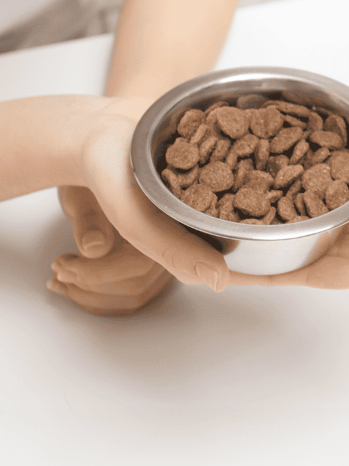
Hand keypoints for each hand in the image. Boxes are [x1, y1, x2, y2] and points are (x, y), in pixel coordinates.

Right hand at [49, 97, 348, 311]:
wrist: (105, 131)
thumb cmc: (112, 176)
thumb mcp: (137, 215)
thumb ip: (174, 252)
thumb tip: (220, 284)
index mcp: (214, 249)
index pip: (275, 270)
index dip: (317, 273)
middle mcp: (235, 227)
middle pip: (298, 245)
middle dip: (343, 247)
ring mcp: (242, 196)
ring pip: (300, 213)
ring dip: (339, 218)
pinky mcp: (245, 165)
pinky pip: (287, 176)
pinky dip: (316, 179)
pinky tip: (343, 179)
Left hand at [50, 186, 173, 315]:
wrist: (104, 167)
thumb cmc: (94, 175)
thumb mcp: (85, 195)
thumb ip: (90, 221)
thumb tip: (94, 248)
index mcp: (162, 220)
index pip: (137, 265)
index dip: (98, 274)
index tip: (65, 266)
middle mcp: (172, 241)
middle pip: (136, 286)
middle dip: (90, 286)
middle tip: (58, 270)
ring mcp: (165, 256)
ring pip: (133, 296)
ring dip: (91, 296)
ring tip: (61, 278)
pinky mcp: (154, 267)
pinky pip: (132, 296)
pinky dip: (99, 298)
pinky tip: (73, 286)